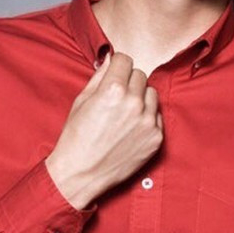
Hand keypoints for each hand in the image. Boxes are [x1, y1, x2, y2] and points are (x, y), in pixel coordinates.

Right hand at [45, 50, 161, 208]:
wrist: (81, 174)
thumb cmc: (77, 138)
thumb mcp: (81, 101)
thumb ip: (99, 77)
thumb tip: (110, 59)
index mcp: (113, 90)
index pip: (125, 60)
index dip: (117, 66)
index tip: (114, 74)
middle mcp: (134, 103)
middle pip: (140, 75)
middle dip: (128, 82)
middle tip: (116, 98)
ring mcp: (147, 121)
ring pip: (152, 93)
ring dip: (141, 98)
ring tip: (124, 113)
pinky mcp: (156, 137)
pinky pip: (157, 115)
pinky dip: (147, 117)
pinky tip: (131, 128)